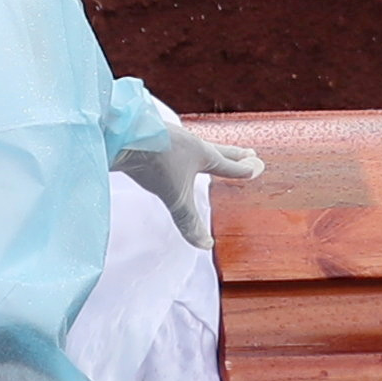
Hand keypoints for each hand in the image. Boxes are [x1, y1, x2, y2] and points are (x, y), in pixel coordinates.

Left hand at [114, 119, 265, 248]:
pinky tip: (173, 152)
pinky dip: (181, 149)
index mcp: (201, 154)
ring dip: (206, 149)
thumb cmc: (157, 162)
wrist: (125, 136)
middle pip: (217, 150)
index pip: (226, 165)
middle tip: (249, 152)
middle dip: (233, 154)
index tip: (255, 167)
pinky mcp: (153, 138)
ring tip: (208, 152)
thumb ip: (189, 220)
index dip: (241, 169)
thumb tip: (206, 245)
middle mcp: (189, 142)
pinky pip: (174, 144)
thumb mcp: (176, 196)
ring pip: (194, 144)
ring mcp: (171, 137)